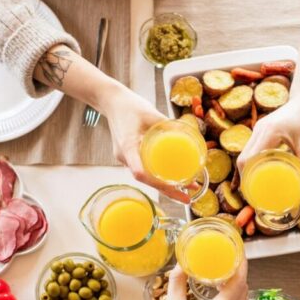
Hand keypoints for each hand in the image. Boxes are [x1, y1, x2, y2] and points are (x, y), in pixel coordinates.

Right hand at [98, 86, 188, 201]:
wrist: (111, 101)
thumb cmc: (129, 105)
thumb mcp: (151, 112)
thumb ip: (168, 123)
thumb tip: (188, 133)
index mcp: (128, 146)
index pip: (140, 172)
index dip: (157, 182)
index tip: (173, 188)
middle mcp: (125, 157)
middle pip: (146, 180)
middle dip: (168, 191)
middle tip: (188, 198)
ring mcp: (126, 158)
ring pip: (146, 178)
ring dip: (165, 186)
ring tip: (187, 190)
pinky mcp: (129, 156)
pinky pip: (144, 170)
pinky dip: (158, 177)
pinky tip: (172, 178)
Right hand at [156, 261, 248, 299]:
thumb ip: (177, 283)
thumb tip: (181, 264)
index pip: (239, 283)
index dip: (241, 266)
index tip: (239, 251)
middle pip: (244, 289)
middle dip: (240, 272)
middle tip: (230, 257)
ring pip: (242, 299)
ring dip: (238, 283)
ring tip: (225, 270)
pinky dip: (233, 294)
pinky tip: (220, 288)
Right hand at [238, 96, 299, 199]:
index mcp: (268, 133)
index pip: (248, 160)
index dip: (247, 180)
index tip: (254, 196)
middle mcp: (259, 130)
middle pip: (243, 159)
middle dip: (246, 180)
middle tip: (255, 198)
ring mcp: (258, 129)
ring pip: (245, 155)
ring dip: (248, 172)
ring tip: (256, 190)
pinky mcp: (262, 131)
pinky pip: (252, 150)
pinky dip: (253, 164)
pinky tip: (260, 175)